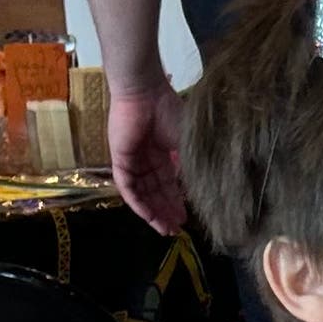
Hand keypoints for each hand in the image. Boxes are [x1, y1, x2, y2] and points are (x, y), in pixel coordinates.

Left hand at [108, 79, 185, 234]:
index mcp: (162, 153)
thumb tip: (202, 190)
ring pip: (142, 193)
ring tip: (165, 229)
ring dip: (153, 212)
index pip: (168, 184)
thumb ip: (190, 165)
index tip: (186, 219)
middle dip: (165, 212)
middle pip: (155, 192)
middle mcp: (146, 159)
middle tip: (176, 230)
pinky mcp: (120, 159)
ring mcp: (132, 160)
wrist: (145, 91)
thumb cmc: (168, 109)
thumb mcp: (186, 142)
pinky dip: (138, 203)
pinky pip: (128, 187)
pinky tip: (149, 217)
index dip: (176, 202)